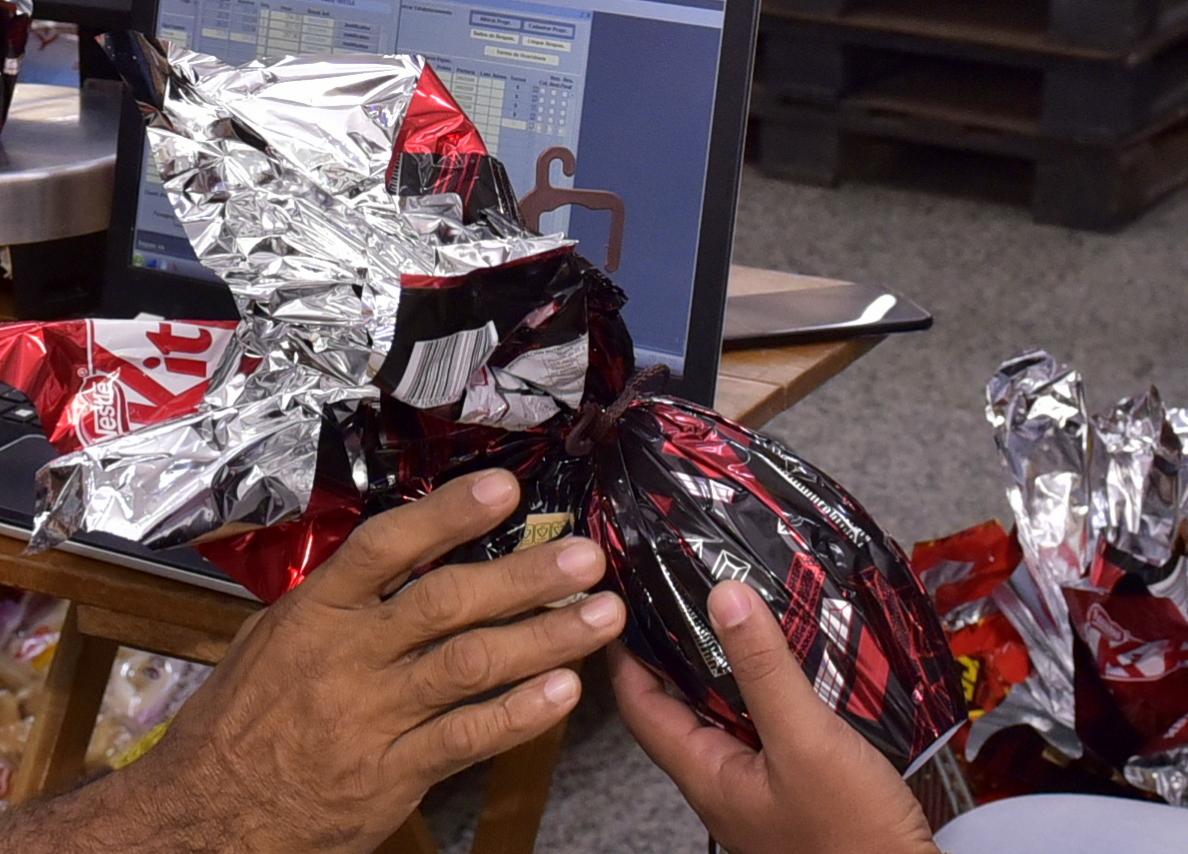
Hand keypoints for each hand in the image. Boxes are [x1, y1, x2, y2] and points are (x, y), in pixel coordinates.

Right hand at [106, 469, 624, 852]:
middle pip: (445, 604)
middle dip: (523, 578)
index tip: (505, 489)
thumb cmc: (245, 717)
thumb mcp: (275, 637)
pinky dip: (519, 714)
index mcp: (316, 614)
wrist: (207, 816)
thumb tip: (411, 545)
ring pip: (470, 667)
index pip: (383, 548)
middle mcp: (348, 658)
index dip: (445, 515)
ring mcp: (374, 717)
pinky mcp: (395, 773)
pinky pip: (467, 738)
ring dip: (544, 638)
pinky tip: (565, 690)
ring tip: (602, 615)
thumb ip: (342, 595)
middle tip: (586, 557)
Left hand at [610, 580, 937, 853]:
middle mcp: (724, 780)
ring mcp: (760, 786)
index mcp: (706, 774)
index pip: (641, 705)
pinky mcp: (798, 786)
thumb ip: (764, 671)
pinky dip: (772, 687)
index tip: (629, 601)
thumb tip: (722, 596)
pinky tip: (794, 658)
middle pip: (682, 705)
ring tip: (741, 608)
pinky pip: (769, 725)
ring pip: (730, 712)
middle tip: (688, 589)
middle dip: (680, 648)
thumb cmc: (852, 833)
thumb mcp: (806, 740)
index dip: (628, 653)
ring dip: (731, 664)